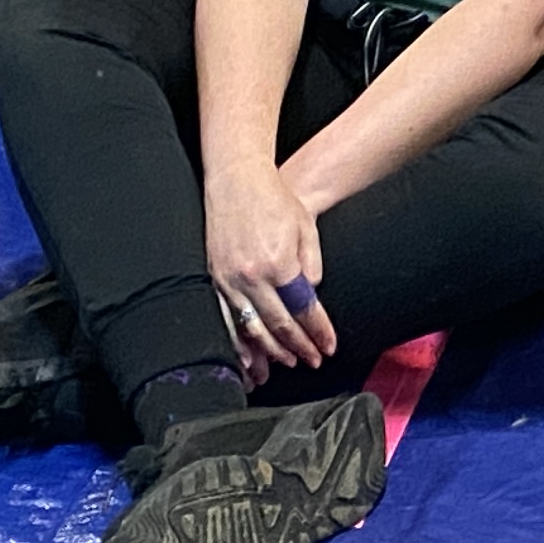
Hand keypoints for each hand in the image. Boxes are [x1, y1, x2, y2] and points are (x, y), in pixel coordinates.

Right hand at [204, 156, 334, 382]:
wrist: (238, 179)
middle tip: (313, 360)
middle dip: (298, 347)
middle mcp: (252, 276)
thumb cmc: (275, 200)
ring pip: (250, 329)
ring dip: (270, 352)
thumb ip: (311, 266)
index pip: (303, 309)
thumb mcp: (306, 228)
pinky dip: (237, 343)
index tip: (328, 346)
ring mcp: (229, 280)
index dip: (317, 331)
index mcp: (280, 263)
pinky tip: (248, 358)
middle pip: (278, 325)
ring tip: (286, 364)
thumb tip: (309, 298)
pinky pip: (226, 320)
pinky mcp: (214, 279)